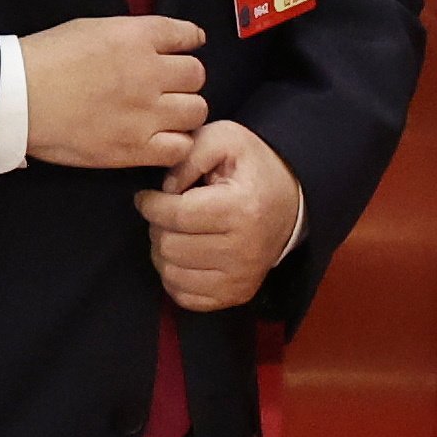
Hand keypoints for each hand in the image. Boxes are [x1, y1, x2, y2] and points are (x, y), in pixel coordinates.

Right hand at [21, 15, 207, 170]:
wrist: (16, 97)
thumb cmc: (45, 58)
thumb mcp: (93, 28)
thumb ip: (131, 36)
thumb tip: (155, 43)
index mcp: (137, 37)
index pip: (187, 35)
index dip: (188, 44)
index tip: (183, 51)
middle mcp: (149, 71)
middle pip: (197, 75)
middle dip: (184, 80)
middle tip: (167, 88)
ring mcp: (146, 111)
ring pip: (197, 110)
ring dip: (184, 112)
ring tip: (165, 116)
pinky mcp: (135, 147)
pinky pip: (180, 147)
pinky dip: (175, 144)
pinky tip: (159, 140)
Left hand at [134, 121, 301, 311]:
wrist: (290, 203)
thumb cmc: (253, 168)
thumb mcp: (225, 139)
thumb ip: (190, 154)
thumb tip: (165, 190)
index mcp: (242, 209)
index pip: (177, 215)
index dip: (151, 205)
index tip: (146, 197)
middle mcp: (244, 250)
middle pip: (170, 247)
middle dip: (157, 227)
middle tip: (164, 214)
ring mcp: (241, 278)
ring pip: (172, 274)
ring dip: (162, 252)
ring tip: (173, 232)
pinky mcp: (236, 295)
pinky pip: (184, 297)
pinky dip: (174, 276)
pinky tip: (183, 255)